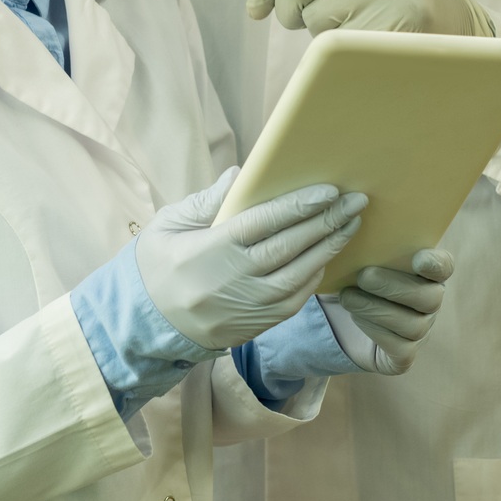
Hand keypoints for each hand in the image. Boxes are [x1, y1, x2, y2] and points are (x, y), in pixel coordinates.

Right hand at [136, 169, 367, 350]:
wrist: (144, 324)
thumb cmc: (157, 265)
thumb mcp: (169, 225)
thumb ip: (207, 201)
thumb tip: (241, 174)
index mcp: (210, 250)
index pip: (263, 222)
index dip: (298, 206)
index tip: (328, 191)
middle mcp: (232, 280)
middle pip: (289, 247)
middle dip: (327, 222)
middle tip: (356, 201)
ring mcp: (246, 307)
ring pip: (299, 276)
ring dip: (329, 249)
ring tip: (350, 225)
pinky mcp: (254, 326)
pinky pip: (294, 301)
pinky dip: (314, 278)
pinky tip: (326, 258)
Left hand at [245, 0, 492, 36]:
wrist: (455, 24)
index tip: (256, 9)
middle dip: (291, 12)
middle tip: (312, 22)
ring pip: (315, 19)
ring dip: (322, 35)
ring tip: (355, 27)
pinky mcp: (404, 19)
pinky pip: (339, 46)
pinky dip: (342, 56)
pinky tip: (365, 48)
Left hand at [321, 249, 455, 374]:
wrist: (339, 317)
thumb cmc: (354, 279)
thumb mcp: (361, 258)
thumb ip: (370, 245)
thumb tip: (361, 225)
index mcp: (428, 273)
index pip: (444, 266)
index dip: (436, 264)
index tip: (418, 259)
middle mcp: (431, 303)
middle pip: (431, 298)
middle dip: (394, 287)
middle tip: (363, 276)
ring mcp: (421, 331)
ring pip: (415, 326)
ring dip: (377, 309)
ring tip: (348, 297)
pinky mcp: (405, 356)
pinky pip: (400, 348)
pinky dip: (375, 331)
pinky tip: (355, 317)